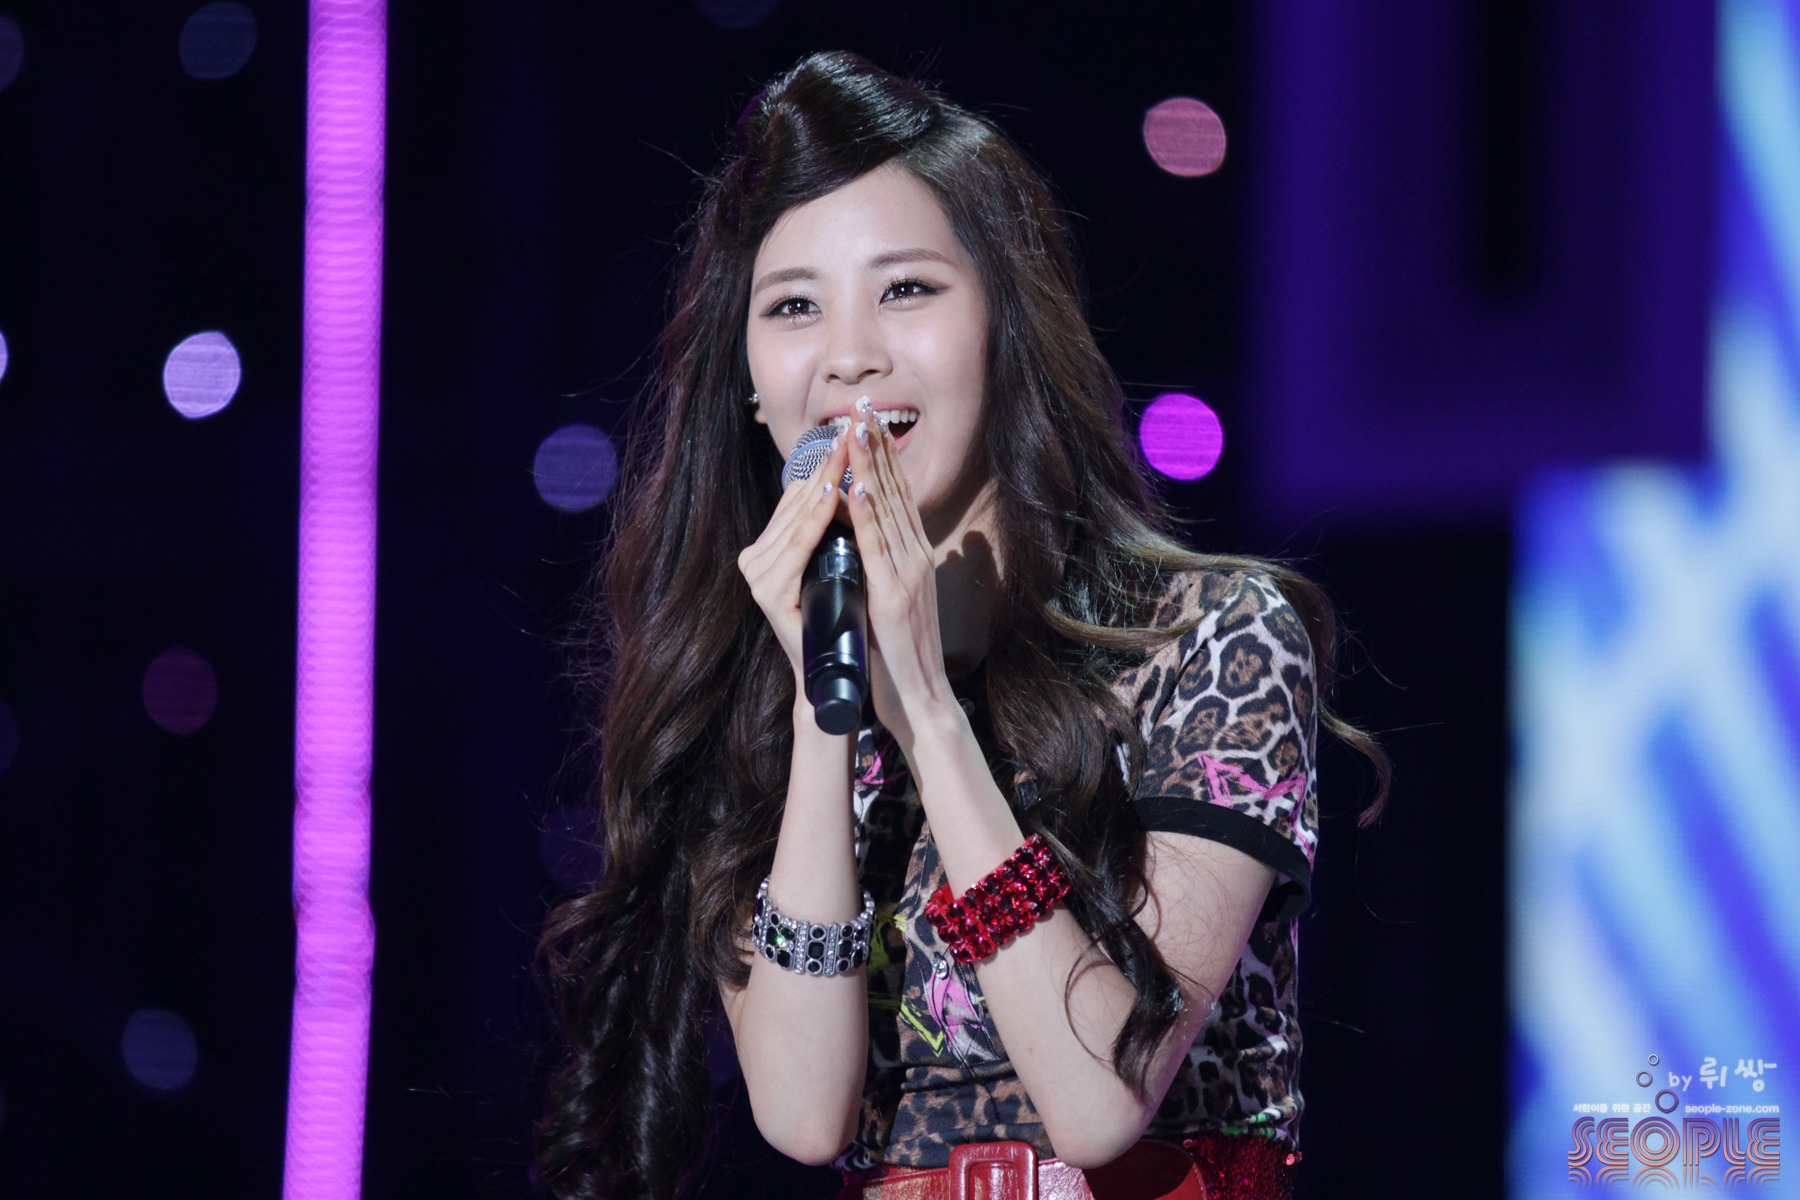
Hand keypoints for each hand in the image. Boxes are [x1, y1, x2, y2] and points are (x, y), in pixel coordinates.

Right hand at [736, 432, 852, 684]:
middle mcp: (757, 558)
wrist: (835, 674)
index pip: (800, 497)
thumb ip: (833, 531)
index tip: (854, 431)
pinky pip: (800, 546)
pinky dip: (817, 518)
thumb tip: (849, 482)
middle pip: (798, 501)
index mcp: (771, 550)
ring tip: (845, 450)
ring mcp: (759, 574)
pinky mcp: (768, 591)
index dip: (828, 464)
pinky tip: (831, 495)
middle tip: (853, 426)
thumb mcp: (840, 565)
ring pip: (799, 518)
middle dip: (829, 464)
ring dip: (823, 482)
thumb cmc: (844, 620)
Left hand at [841, 398, 957, 752]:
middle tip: (862, 406)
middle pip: (896, 491)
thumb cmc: (904, 655)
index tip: (869, 422)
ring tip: (858, 430)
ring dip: (872, 467)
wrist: (921, 698)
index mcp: (915, 556)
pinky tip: (858, 487)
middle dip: (878, 447)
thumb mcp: (902, 601)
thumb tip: (901, 545)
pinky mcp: (895, 595)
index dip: (885, 457)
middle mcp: (916, 557)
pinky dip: (869, 514)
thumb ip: (899, 569)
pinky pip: (877, 547)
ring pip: (887, 509)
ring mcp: (907, 574)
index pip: (898, 495)